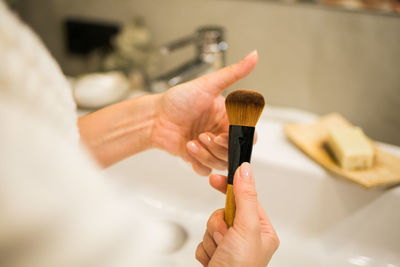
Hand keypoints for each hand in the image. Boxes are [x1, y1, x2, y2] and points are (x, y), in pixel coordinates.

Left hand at [151, 51, 257, 175]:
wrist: (154, 117)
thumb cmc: (178, 100)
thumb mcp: (208, 84)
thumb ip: (234, 73)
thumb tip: (254, 55)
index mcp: (228, 117)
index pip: (248, 134)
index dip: (239, 137)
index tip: (224, 133)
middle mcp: (221, 132)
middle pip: (235, 152)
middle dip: (219, 147)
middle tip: (204, 135)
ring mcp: (210, 147)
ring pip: (221, 163)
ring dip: (206, 153)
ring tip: (192, 140)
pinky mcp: (198, 158)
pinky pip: (207, 170)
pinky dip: (198, 162)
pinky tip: (187, 147)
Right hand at [195, 163, 278, 266]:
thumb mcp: (246, 228)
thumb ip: (245, 198)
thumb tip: (245, 170)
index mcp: (261, 230)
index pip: (245, 198)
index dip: (230, 188)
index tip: (216, 179)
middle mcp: (247, 237)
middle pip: (224, 211)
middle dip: (219, 224)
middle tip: (224, 235)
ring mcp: (230, 246)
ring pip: (212, 225)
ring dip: (211, 238)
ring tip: (220, 252)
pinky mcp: (216, 253)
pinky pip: (203, 238)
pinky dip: (205, 248)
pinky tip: (214, 260)